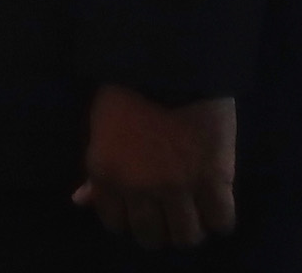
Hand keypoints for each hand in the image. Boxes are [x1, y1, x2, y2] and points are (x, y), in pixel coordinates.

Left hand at [74, 85, 235, 249]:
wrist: (167, 65)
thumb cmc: (127, 92)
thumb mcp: (101, 132)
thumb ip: (96, 173)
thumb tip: (80, 202)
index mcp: (105, 174)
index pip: (115, 224)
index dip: (130, 219)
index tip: (141, 210)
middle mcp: (139, 189)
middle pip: (152, 237)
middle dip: (161, 228)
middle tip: (171, 212)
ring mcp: (178, 187)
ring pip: (188, 236)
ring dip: (191, 227)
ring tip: (195, 210)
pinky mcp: (214, 179)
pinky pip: (221, 220)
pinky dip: (220, 218)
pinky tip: (216, 202)